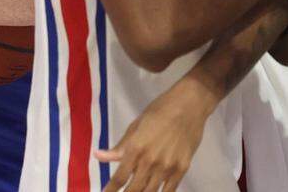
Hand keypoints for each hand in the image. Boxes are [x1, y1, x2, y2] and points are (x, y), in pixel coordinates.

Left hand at [95, 78, 211, 191]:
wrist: (190, 104)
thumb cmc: (160, 110)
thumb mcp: (137, 125)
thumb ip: (120, 146)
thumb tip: (98, 156)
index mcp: (136, 148)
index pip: (119, 178)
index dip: (110, 190)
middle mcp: (150, 161)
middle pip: (134, 190)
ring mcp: (167, 167)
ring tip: (136, 191)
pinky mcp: (182, 169)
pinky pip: (169, 191)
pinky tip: (153, 191)